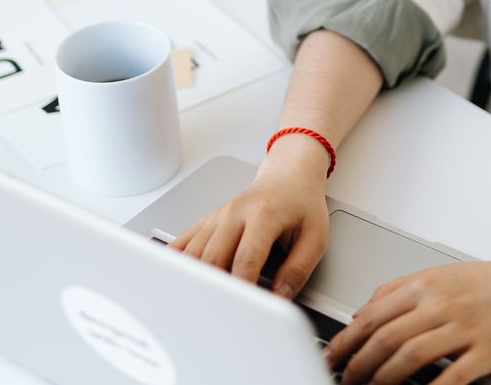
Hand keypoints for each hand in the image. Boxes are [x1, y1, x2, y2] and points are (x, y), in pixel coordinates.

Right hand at [170, 134, 330, 297]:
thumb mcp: (315, 236)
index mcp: (264, 214)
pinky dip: (177, 263)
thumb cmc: (301, 204)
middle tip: (220, 314)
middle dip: (215, 290)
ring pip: (194, 254)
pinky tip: (175, 279)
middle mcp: (235, 213)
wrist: (288, 177)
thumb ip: (298, 269)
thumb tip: (280, 297)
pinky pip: (183, 243)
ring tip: (199, 305)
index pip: (247, 258)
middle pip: (213, 258)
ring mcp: (217, 216)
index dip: (244, 288)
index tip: (246, 311)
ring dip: (195, 280)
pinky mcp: (207, 221)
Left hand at [323, 257, 490, 384]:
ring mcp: (464, 328)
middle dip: (359, 365)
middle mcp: (441, 304)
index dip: (347, 341)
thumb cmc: (486, 283)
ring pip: (410, 357)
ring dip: (383, 379)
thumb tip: (362, 314)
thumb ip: (398, 291)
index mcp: (424, 285)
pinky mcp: (486, 352)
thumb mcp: (436, 275)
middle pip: (386, 339)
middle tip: (346, 380)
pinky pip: (451, 376)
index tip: (332, 357)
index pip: (373, 316)